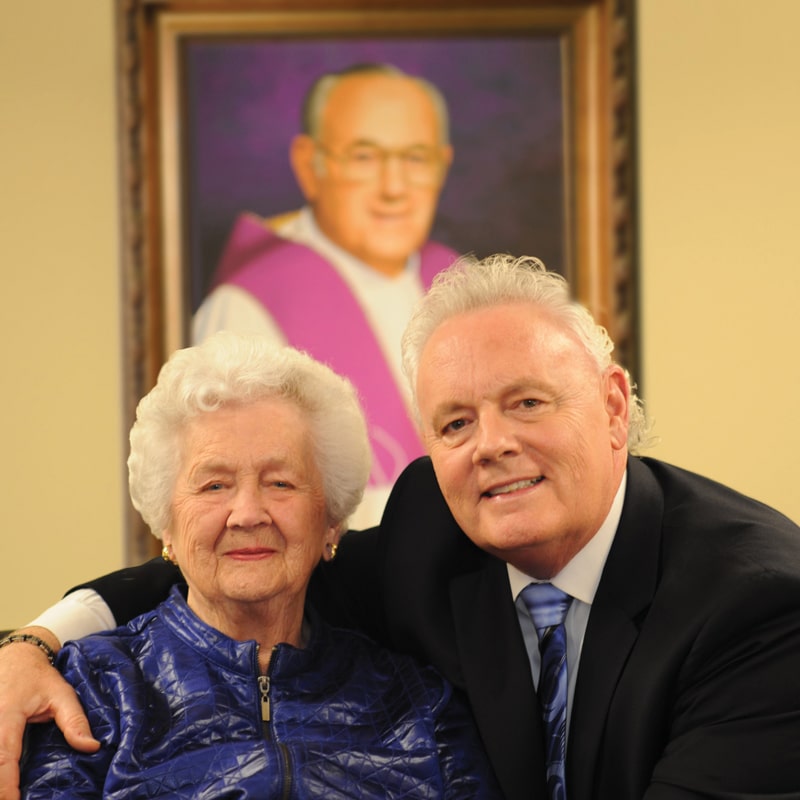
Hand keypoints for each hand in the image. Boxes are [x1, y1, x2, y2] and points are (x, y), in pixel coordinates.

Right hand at [0, 627, 98, 799]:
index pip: (5, 758)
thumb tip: (91, 747)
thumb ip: (74, 720)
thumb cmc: (39, 677)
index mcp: (7, 716)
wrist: (16, 658)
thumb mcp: (62, 693)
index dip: (6, 785)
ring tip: (9, 794)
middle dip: (0, 788)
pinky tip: (5, 783)